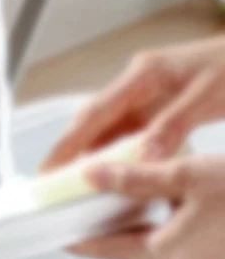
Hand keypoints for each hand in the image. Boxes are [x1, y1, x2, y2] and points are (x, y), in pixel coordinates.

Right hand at [41, 37, 224, 170]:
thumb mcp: (210, 97)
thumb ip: (174, 125)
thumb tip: (144, 155)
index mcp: (145, 74)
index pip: (95, 112)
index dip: (68, 143)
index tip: (50, 168)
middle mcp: (138, 82)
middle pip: (91, 120)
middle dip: (68, 151)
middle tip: (51, 182)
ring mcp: (145, 93)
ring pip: (106, 128)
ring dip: (91, 155)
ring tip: (75, 184)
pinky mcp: (155, 105)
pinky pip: (126, 132)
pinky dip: (115, 153)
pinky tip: (112, 172)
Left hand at [72, 154, 224, 258]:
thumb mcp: (186, 176)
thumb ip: (135, 178)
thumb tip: (93, 175)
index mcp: (163, 255)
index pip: (103, 249)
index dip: (77, 238)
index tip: (55, 229)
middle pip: (125, 249)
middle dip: (105, 227)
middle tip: (84, 205)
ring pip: (149, 249)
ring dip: (134, 227)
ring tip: (117, 201)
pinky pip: (173, 249)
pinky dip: (159, 231)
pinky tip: (160, 207)